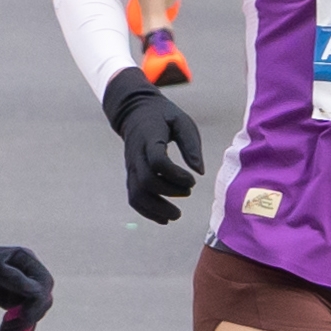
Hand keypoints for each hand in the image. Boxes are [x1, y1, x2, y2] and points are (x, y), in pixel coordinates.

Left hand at [0, 235, 58, 330]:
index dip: (37, 303)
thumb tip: (36, 292)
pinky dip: (20, 326)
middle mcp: (26, 272)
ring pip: (35, 309)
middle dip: (31, 315)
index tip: (21, 317)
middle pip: (43, 299)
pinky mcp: (10, 298)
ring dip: (24, 323)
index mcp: (25, 259)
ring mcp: (19, 286)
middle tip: (10, 328)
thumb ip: (11, 276)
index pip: (44, 285)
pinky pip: (23, 315)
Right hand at [102, 67, 207, 223]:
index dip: (175, 175)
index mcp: (150, 139)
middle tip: (188, 192)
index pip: (157, 162)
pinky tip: (163, 218)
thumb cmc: (163, 117)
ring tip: (176, 215)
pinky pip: (134, 198)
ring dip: (156, 209)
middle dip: (169, 193)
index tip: (192, 179)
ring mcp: (131, 167)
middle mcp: (136, 155)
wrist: (135, 112)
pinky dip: (147, 211)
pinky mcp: (131, 175)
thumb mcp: (182, 122)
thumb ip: (191, 145)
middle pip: (146, 182)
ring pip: (137, 194)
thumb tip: (199, 172)